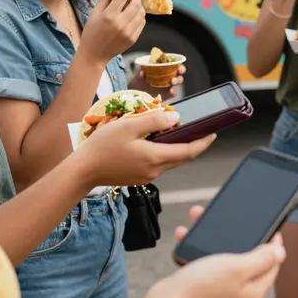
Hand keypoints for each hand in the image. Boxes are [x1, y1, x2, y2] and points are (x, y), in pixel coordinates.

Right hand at [75, 109, 216, 186]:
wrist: (82, 171)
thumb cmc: (102, 147)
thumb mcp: (129, 126)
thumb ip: (154, 121)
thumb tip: (176, 119)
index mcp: (155, 157)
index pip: (189, 151)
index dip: (204, 142)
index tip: (214, 133)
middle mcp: (155, 170)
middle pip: (183, 157)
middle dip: (195, 145)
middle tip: (202, 130)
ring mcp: (147, 176)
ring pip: (171, 161)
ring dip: (179, 148)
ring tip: (179, 132)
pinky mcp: (139, 178)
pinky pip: (159, 164)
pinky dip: (165, 153)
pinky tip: (159, 142)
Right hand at [80, 0, 146, 65]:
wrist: (94, 55)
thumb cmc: (91, 33)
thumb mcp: (94, 14)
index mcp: (109, 16)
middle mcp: (121, 24)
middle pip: (136, 4)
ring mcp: (129, 32)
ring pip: (141, 13)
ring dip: (139, 6)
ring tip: (134, 3)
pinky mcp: (133, 38)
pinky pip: (142, 23)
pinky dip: (140, 16)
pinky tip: (134, 15)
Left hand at [129, 64, 185, 98]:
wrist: (134, 95)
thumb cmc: (137, 81)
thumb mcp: (137, 76)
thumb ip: (140, 73)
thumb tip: (142, 73)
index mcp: (162, 68)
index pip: (174, 63)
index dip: (178, 63)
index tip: (178, 64)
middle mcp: (167, 76)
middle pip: (178, 71)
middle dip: (181, 70)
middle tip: (178, 71)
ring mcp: (168, 85)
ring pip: (178, 81)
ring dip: (177, 80)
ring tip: (172, 81)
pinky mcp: (167, 95)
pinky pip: (173, 93)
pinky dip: (174, 92)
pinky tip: (171, 91)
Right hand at [147, 205, 284, 297]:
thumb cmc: (201, 290)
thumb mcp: (238, 267)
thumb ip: (262, 259)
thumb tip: (280, 252)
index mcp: (253, 294)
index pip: (272, 266)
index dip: (273, 246)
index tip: (272, 229)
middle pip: (247, 263)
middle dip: (239, 239)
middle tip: (234, 222)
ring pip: (224, 262)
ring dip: (214, 242)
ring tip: (202, 223)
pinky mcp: (202, 296)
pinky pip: (206, 269)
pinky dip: (199, 254)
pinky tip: (187, 240)